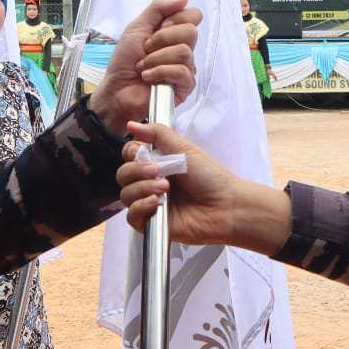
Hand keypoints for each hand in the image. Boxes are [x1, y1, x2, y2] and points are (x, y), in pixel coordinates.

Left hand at [89, 0, 201, 135]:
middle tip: (146, 48)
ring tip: (144, 66)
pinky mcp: (184, 86)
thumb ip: (158, 9)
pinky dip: (160, 72)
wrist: (116, 90)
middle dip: (163, 39)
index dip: (175, 19)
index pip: (193, 16)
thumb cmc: (123, 62)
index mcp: (173, 33)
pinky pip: (182, 72)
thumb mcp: (136, 28)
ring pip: (184, 52)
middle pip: (191, 32)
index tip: (158, 28)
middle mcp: (182, 48)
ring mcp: (185, 68)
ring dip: (157, 58)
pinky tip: (149, 77)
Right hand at [116, 121, 291, 253]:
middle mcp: (150, 183)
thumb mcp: (184, 148)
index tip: (143, 153)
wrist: (225, 206)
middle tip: (159, 172)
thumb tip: (131, 124)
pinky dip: (140, 207)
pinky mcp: (152, 224)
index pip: (129, 157)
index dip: (131, 154)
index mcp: (157, 163)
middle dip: (137, 171)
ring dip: (142, 189)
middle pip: (123, 175)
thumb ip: (157, 134)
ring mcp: (150, 204)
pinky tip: (156, 203)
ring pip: (125, 195)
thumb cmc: (209, 176)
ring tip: (165, 189)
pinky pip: (131, 217)